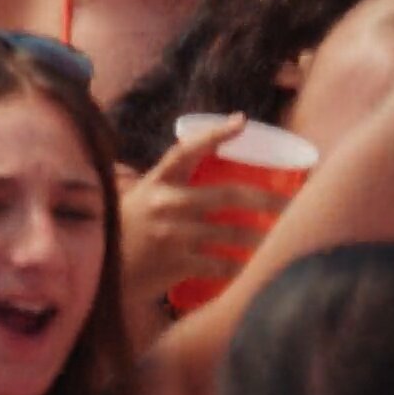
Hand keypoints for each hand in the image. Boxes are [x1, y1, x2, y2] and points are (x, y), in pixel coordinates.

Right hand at [119, 115, 290, 305]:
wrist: (101, 272)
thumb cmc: (124, 231)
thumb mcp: (140, 199)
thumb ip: (169, 185)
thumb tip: (202, 166)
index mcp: (156, 182)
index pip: (187, 150)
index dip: (214, 134)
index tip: (241, 122)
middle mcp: (165, 203)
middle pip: (229, 194)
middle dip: (269, 199)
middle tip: (292, 204)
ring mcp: (173, 234)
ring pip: (235, 234)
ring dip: (263, 237)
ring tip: (280, 240)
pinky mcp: (177, 264)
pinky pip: (224, 265)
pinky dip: (243, 267)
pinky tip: (255, 269)